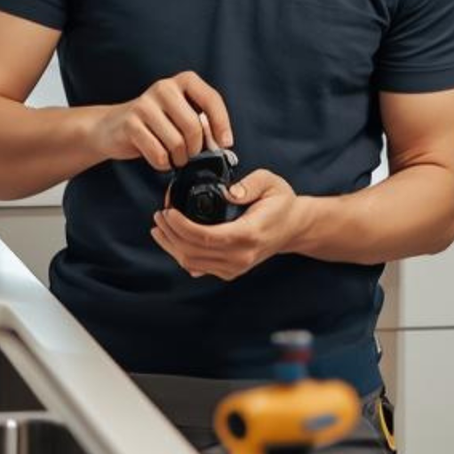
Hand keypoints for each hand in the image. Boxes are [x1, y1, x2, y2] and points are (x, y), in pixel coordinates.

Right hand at [92, 71, 232, 172]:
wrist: (112, 127)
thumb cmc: (156, 124)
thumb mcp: (181, 114)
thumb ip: (202, 122)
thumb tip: (222, 144)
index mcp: (183, 81)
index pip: (211, 99)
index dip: (222, 123)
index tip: (226, 143)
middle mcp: (164, 87)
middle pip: (194, 125)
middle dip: (196, 148)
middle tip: (191, 155)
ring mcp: (145, 104)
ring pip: (176, 142)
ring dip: (179, 158)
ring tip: (174, 157)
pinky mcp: (131, 123)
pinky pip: (158, 153)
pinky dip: (163, 163)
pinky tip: (159, 158)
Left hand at [152, 168, 313, 281]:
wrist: (293, 227)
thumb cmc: (280, 202)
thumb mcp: (270, 183)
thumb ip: (250, 184)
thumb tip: (229, 192)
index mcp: (249, 234)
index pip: (206, 237)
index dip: (181, 226)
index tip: (168, 211)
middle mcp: (241, 257)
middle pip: (193, 252)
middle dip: (170, 234)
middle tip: (159, 214)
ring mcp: (235, 267)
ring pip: (192, 263)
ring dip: (171, 246)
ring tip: (160, 226)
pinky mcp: (230, 271)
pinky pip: (198, 267)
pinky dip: (181, 254)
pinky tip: (172, 239)